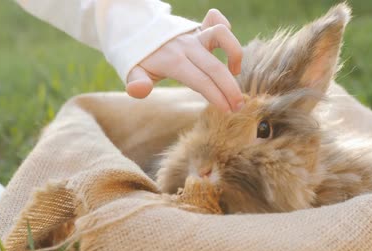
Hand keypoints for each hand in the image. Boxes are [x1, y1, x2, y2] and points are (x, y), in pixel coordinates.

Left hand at [125, 9, 243, 111]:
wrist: (137, 30)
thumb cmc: (140, 58)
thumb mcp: (132, 73)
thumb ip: (137, 83)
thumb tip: (138, 90)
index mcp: (173, 61)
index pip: (200, 81)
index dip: (217, 96)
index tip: (227, 111)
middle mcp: (187, 46)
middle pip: (215, 67)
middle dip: (230, 89)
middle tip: (238, 106)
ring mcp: (194, 34)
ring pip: (222, 34)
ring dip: (235, 54)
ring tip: (234, 72)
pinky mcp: (199, 27)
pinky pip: (216, 19)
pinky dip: (227, 30)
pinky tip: (227, 51)